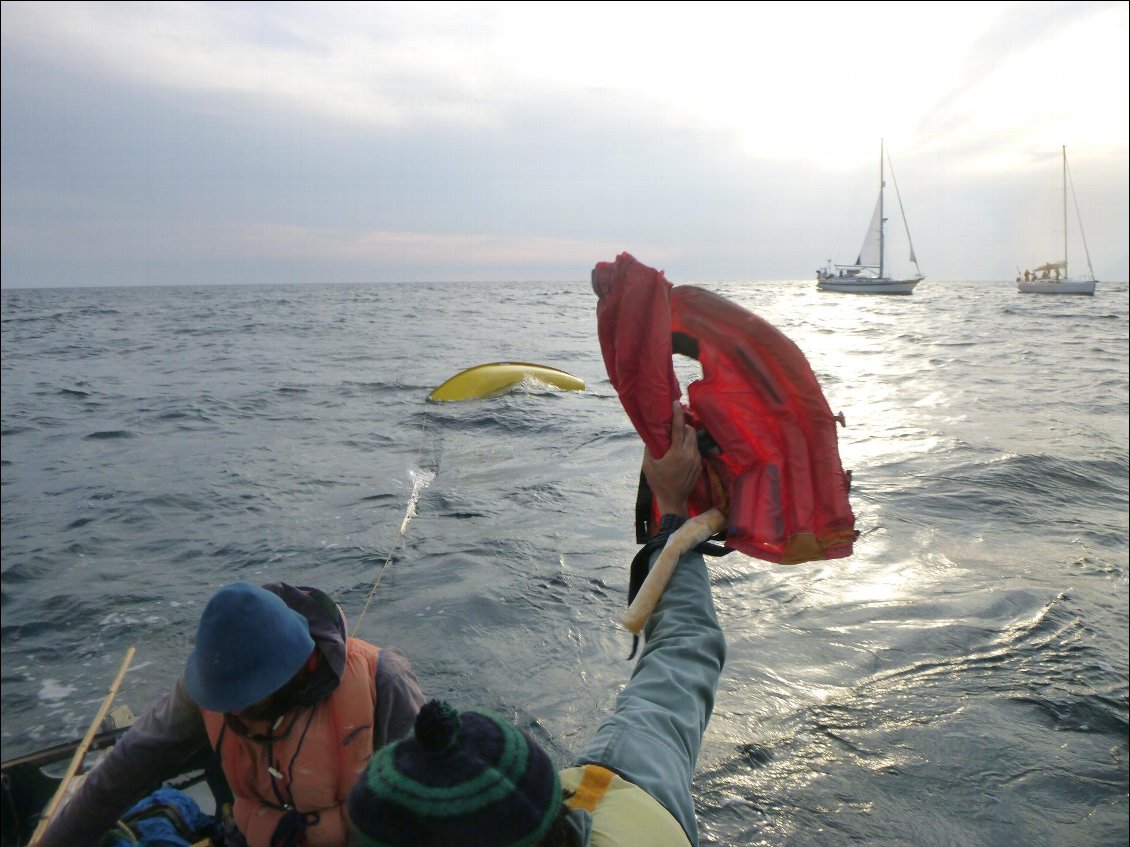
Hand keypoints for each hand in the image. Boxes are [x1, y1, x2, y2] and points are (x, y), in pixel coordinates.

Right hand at [642, 401, 700, 517]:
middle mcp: (690, 454)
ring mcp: (696, 460)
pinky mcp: (699, 465)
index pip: (679, 428)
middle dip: (684, 425)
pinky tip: (681, 450)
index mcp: (677, 452)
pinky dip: (689, 445)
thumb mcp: (648, 466)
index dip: (677, 414)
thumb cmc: (659, 483)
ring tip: (677, 437)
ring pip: (694, 440)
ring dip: (687, 435)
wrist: (674, 501)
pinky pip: (696, 449)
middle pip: (691, 430)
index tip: (676, 403)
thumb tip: (650, 437)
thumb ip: (649, 449)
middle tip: (675, 424)